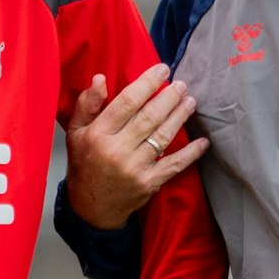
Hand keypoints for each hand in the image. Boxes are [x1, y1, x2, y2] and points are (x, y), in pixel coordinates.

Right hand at [64, 64, 208, 229]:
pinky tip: (203, 142)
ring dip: (180, 117)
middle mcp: (117, 150)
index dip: (147, 83)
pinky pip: (174, 165)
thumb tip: (101, 78)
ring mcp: (135, 168)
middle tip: (182, 85)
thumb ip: (87, 104)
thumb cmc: (84, 164)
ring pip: (163, 136)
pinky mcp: (149, 183)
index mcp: (98, 134)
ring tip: (191, 102)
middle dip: (169, 98)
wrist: (90, 208)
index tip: (162, 70)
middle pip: (149, 117)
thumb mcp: (75, 132)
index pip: (126, 102)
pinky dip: (190, 153)